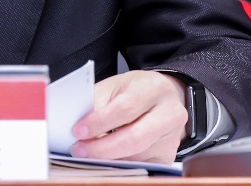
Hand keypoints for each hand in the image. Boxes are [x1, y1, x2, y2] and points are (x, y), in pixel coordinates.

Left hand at [69, 70, 188, 163]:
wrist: (161, 97)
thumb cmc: (134, 90)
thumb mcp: (114, 86)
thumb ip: (97, 102)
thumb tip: (79, 128)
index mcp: (153, 88)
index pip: (125, 109)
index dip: (99, 122)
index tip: (78, 131)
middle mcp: (170, 113)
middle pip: (134, 138)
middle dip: (102, 148)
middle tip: (79, 150)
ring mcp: (172, 137)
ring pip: (136, 155)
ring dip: (108, 158)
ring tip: (88, 153)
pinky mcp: (168, 155)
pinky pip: (140, 165)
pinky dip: (119, 163)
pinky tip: (105, 158)